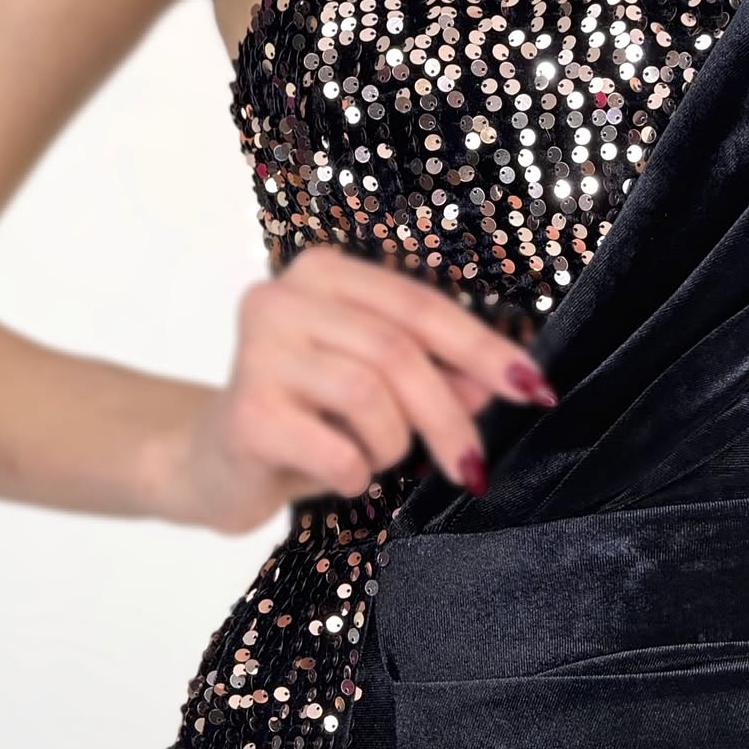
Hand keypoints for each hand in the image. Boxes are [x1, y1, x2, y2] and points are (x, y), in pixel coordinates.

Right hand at [155, 244, 557, 533]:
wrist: (213, 465)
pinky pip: (338, 450)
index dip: (484, 349)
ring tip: (370, 459)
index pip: (421, 305)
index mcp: (323, 273)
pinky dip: (356, 474)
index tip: (535, 389)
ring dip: (391, 445)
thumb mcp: (379, 389)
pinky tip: (338, 475)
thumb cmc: (308, 417)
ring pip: (370, 396)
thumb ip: (437, 374)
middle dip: (450, 416)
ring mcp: (256, 351)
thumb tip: (504, 381)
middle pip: (398, 351)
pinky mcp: (246, 413)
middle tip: (473, 467)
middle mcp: (281, 297)